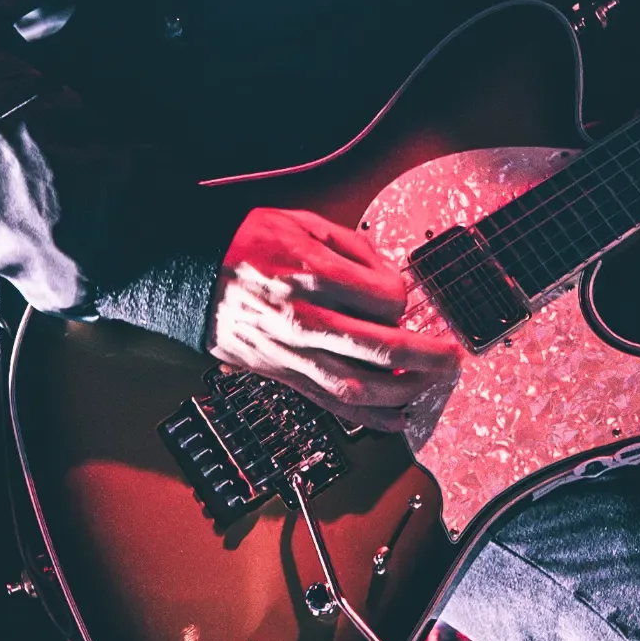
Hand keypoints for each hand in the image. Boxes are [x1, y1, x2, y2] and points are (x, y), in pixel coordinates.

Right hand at [207, 207, 459, 432]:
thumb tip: (388, 275)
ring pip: (358, 387)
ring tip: (430, 386)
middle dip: (426, 357)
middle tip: (453, 357)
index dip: (404, 298)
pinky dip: (368, 417)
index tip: (401, 296)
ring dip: (404, 392)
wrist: (187, 275)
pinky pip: (329, 403)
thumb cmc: (244, 243)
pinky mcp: (280, 374)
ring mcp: (289, 352)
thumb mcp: (301, 222)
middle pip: (381, 350)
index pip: (384, 300)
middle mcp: (301, 319)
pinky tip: (396, 418)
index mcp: (310, 274)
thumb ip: (352, 246)